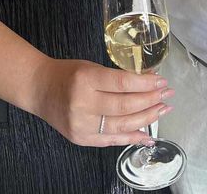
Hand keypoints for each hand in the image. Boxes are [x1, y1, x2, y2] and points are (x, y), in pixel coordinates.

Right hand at [31, 57, 173, 146]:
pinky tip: (147, 134)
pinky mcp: (82, 139)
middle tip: (167, 95)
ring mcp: (82, 125)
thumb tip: (147, 83)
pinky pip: (111, 140)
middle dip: (150, 101)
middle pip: (125, 106)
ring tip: (162, 110)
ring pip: (122, 125)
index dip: (145, 84)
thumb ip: (116, 77)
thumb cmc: (67, 74)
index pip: (122, 83)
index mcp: (86, 79)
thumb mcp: (91, 67)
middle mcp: (83, 104)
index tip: (161, 81)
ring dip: (146, 119)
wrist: (40, 89)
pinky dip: (131, 138)